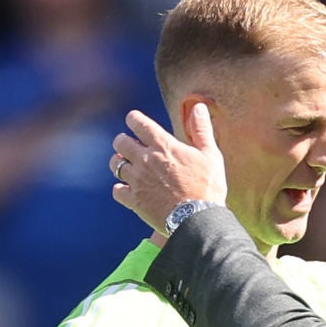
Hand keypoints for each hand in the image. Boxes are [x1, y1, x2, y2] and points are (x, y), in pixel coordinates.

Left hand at [110, 102, 226, 233]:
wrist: (198, 219)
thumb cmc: (207, 186)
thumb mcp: (210, 155)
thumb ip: (201, 130)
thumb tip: (199, 107)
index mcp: (163, 145)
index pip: (138, 123)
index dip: (133, 119)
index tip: (133, 120)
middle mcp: (145, 160)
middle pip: (120, 142)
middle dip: (123, 141)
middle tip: (130, 145)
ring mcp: (137, 181)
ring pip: (115, 165)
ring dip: (119, 163)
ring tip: (127, 165)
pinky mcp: (134, 200)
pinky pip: (117, 190)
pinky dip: (120, 188)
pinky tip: (128, 189)